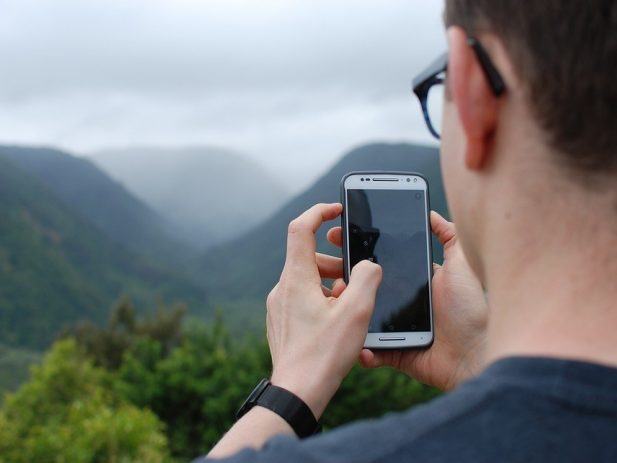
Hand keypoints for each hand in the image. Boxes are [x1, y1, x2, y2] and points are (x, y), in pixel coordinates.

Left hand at [267, 203, 381, 418]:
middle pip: (309, 257)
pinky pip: (301, 298)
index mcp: (296, 278)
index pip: (300, 228)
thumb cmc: (325, 354)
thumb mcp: (356, 313)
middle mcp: (282, 288)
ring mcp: (278, 306)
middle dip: (335, 262)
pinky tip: (336, 322)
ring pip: (307, 279)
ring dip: (330, 283)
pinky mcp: (281, 321)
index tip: (336, 210)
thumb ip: (366, 279)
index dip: (319, 212)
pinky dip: (321, 299)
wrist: (297, 392)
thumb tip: (368, 265)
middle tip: (356, 279)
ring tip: (349, 306)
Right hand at [327, 211, 487, 390]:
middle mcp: (403, 303)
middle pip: (367, 289)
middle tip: (326, 268)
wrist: (476, 354)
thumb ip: (449, 236)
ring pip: (363, 317)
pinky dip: (362, 348)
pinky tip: (353, 338)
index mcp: (414, 281)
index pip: (381, 263)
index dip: (359, 251)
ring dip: (348, 310)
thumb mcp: (462, 264)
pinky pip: (371, 351)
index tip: (338, 237)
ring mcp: (396, 329)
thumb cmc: (471, 309)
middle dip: (345, 278)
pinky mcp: (395, 352)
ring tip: (337, 300)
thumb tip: (431, 213)